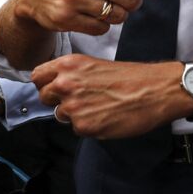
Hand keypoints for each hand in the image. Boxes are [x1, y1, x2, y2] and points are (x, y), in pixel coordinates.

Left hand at [32, 55, 187, 138]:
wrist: (154, 90)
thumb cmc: (130, 77)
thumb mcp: (93, 64)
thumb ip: (70, 74)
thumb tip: (56, 85)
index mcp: (68, 65)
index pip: (37, 77)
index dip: (45, 84)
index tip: (52, 88)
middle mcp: (65, 84)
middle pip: (44, 97)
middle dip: (58, 100)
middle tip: (79, 99)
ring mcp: (73, 106)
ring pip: (61, 115)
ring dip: (75, 114)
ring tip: (98, 107)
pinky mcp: (84, 126)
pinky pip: (78, 129)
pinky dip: (90, 126)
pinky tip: (106, 117)